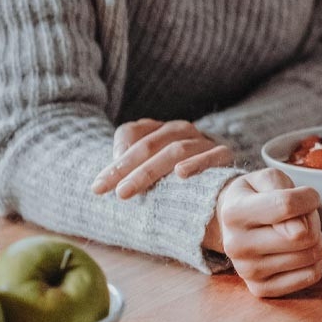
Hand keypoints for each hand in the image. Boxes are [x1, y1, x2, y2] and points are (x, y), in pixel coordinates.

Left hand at [91, 119, 235, 198]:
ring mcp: (202, 140)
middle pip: (149, 145)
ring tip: (129, 191)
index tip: (98, 187)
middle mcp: (179, 129)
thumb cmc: (176, 181)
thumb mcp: (149, 172)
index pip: (130, 134)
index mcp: (158, 129)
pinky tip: (181, 173)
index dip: (114, 160)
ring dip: (149, 170)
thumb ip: (130, 168)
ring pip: (175, 150)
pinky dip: (197, 163)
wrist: (220, 185)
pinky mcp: (223, 153)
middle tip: (111, 192)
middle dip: (126, 169)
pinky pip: (212, 155)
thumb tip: (113, 177)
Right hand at [212, 168, 321, 298]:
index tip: (308, 196)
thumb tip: (298, 232)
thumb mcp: (268, 178)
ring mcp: (246, 271)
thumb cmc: (259, 195)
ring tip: (298, 232)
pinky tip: (299, 251)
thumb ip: (284, 192)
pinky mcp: (260, 289)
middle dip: (313, 220)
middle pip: (304, 234)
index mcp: (233, 212)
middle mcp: (235, 245)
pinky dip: (314, 261)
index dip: (309, 198)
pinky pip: (310, 276)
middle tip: (301, 216)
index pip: (287, 205)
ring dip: (315, 239)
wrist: (237, 222)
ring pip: (311, 255)